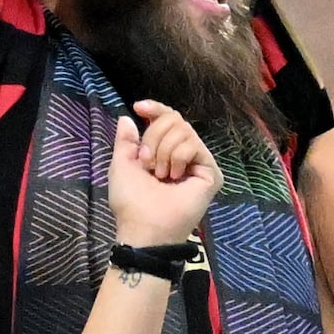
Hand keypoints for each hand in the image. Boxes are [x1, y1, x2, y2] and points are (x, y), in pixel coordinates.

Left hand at [107, 99, 216, 249]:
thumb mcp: (121, 164)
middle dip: (154, 137)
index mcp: (164, 151)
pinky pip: (193, 145)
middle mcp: (184, 154)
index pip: (167, 119)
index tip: (139, 107)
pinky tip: (174, 178)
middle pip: (174, 119)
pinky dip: (177, 158)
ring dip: (163, 151)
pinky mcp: (211, 172)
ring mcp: (199, 163)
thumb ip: (125, 140)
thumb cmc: (131, 201)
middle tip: (148, 164)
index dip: (156, 109)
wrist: (144, 225)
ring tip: (161, 176)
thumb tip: (128, 116)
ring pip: (183, 129)